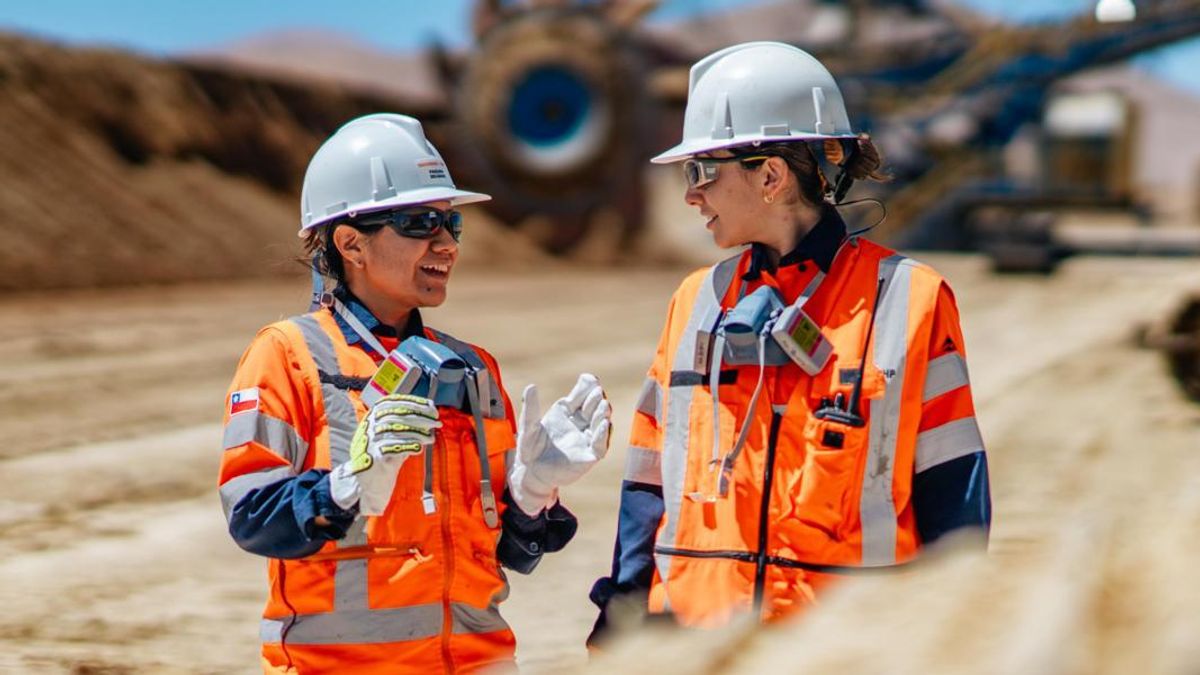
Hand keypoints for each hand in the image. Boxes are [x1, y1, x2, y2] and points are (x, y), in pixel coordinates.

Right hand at [330, 394, 440, 515]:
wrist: (369, 482)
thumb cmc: (386, 455)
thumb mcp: (395, 435)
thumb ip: (408, 424)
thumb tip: (430, 413)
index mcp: (372, 416)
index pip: (393, 402)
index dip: (413, 402)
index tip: (431, 406)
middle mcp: (368, 425)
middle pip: (396, 415)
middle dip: (420, 417)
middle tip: (436, 422)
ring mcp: (369, 441)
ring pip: (395, 430)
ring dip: (417, 433)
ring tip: (431, 437)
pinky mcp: (372, 457)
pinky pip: (393, 448)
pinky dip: (409, 446)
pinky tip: (419, 448)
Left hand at [507, 373, 610, 515]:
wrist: (531, 472)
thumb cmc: (530, 447)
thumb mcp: (529, 425)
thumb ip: (531, 407)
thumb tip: (531, 386)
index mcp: (567, 411)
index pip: (582, 395)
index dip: (587, 386)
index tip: (590, 378)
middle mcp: (580, 423)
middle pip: (594, 406)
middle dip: (596, 399)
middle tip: (597, 391)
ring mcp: (586, 438)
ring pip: (601, 423)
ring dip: (602, 414)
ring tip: (603, 404)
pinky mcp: (589, 456)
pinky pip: (600, 444)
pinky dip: (602, 434)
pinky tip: (603, 424)